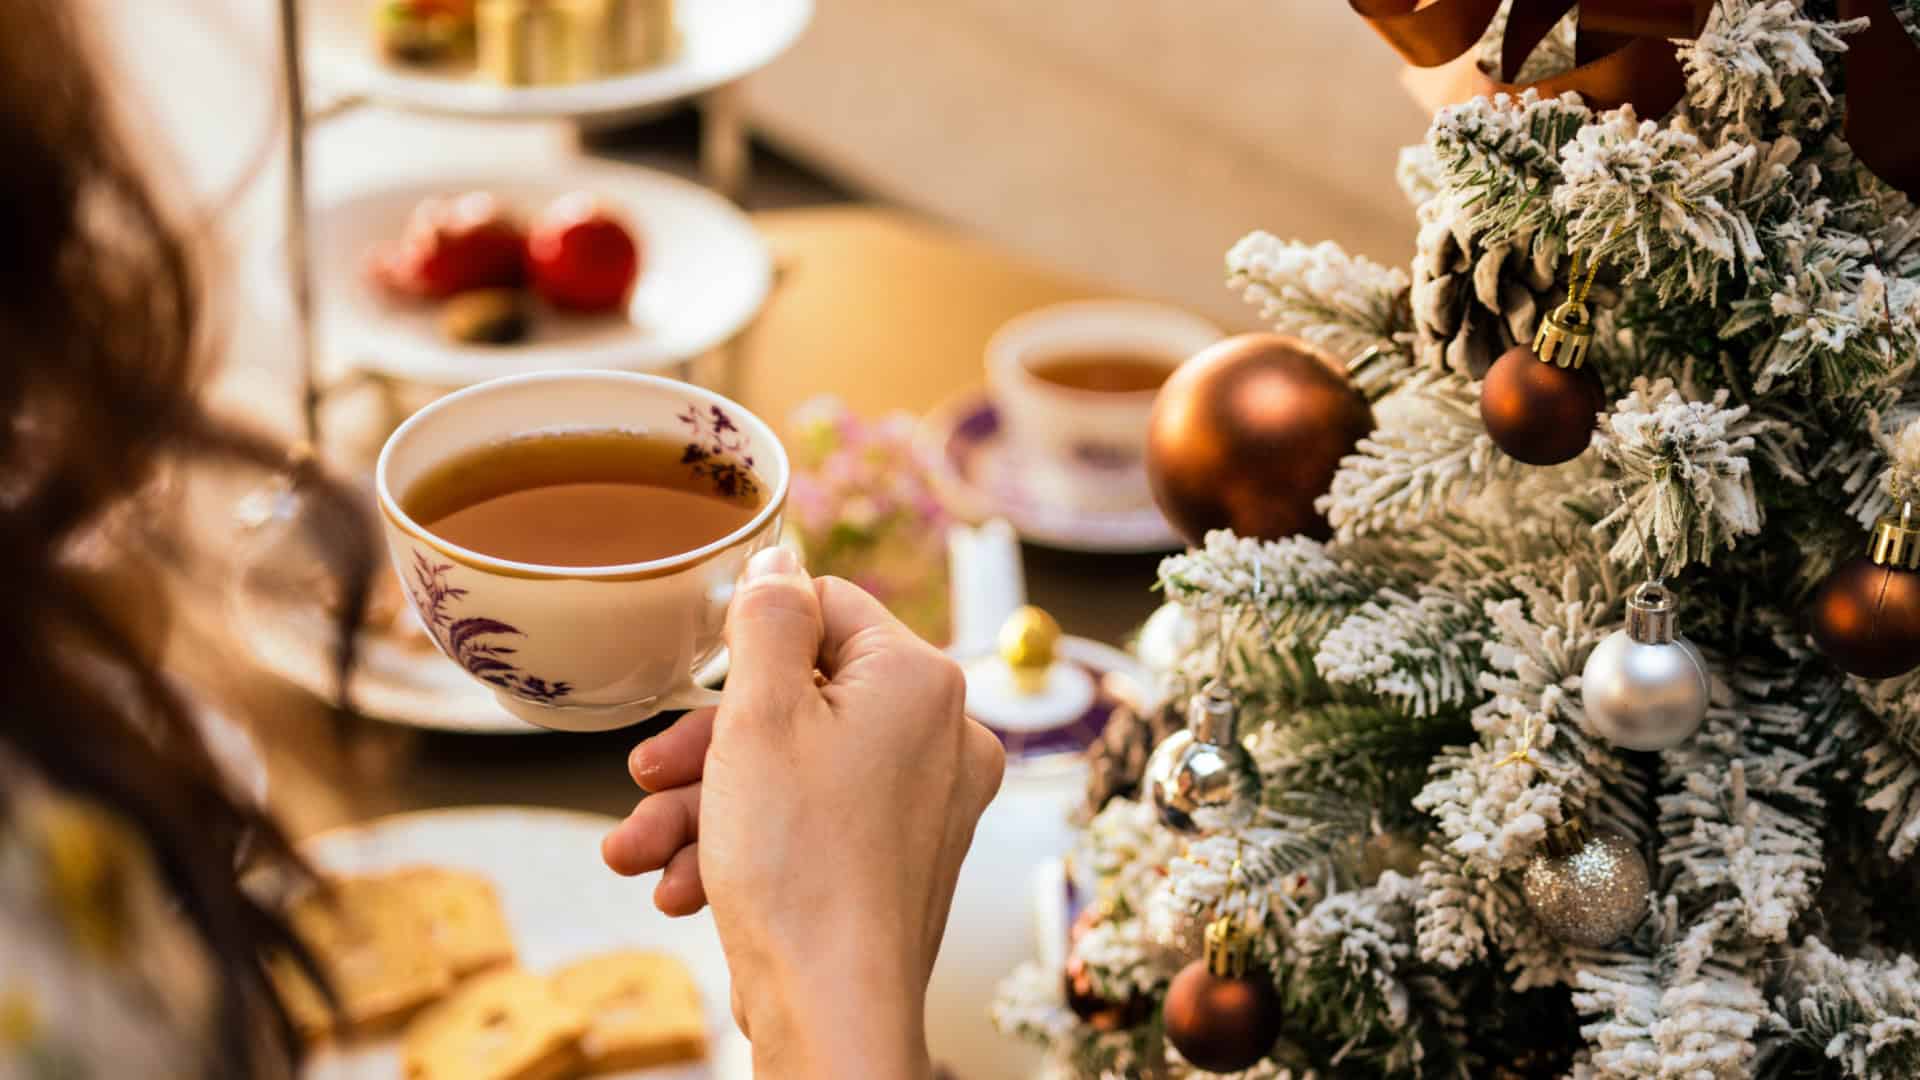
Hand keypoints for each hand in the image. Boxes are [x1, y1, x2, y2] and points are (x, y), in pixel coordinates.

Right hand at [602, 547, 1004, 1077]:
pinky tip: (682, 885)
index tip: (697, 679)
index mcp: (921, 681)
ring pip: (793, 772)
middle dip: (707, 746)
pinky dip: (742, 847)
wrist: (831, 1009)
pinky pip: (809, 826)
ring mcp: (923, 805)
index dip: (750, 643)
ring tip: (637, 849)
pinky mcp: (896, 862)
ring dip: (704, 806)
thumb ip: (769, 620)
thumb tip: (781, 559)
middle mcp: (941, 737)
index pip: (829, 609)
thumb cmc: (799, 863)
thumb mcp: (760, 714)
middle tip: (646, 774)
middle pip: (801, 699)